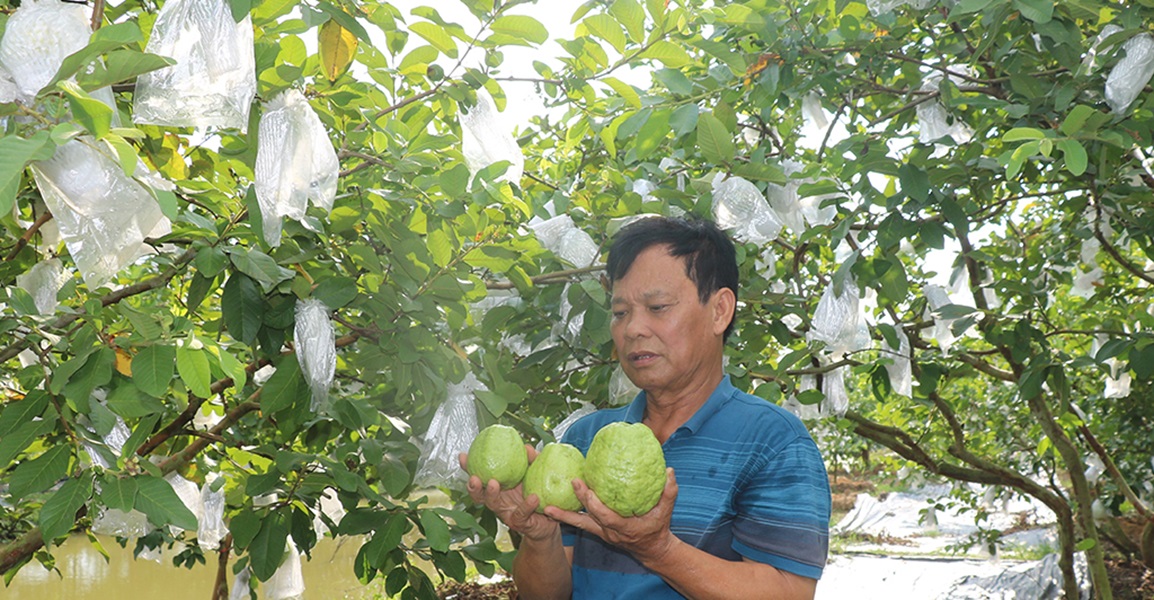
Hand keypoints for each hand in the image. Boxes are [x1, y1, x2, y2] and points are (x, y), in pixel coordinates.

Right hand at [459, 447, 559, 541]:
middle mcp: (498, 500)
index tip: (463, 456)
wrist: (551, 516)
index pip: (480, 476)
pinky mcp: (520, 522)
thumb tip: (526, 446)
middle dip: (473, 487)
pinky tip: (533, 498)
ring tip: (494, 483)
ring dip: (491, 494)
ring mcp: (506, 513)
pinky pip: (521, 514)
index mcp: (498, 486)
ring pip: (494, 505)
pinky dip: (527, 506)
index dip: (469, 468)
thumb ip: (531, 460)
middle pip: (479, 495)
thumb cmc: (538, 491)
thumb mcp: (535, 472)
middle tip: (474, 477)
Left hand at [546, 467, 679, 565]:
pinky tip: (554, 508)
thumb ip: (669, 492)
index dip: (593, 504)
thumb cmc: (658, 528)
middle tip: (570, 482)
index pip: (605, 516)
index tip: (585, 488)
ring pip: (580, 524)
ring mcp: (602, 532)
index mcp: (624, 527)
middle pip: (588, 518)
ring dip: (563, 516)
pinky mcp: (598, 531)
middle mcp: (609, 531)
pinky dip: (568, 516)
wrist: (651, 549)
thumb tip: (670, 471)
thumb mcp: (667, 511)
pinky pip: (581, 523)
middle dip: (578, 502)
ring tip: (546, 507)